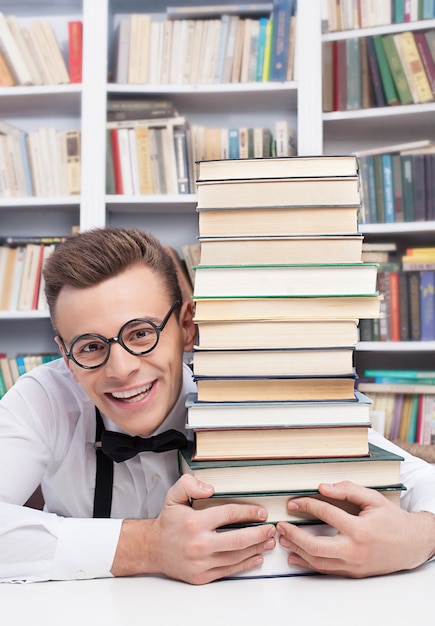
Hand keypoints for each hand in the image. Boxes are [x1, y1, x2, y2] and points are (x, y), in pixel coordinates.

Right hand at [111, 474, 275, 583]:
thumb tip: (210, 488)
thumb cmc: (168, 523)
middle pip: (238, 539)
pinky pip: (228, 570)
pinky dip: (245, 564)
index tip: (261, 512)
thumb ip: (189, 484)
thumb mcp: (173, 496)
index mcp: (194, 522)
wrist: (153, 549)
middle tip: (271, 529)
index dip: (248, 512)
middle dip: (259, 534)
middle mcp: (199, 544)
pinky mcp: (202, 576)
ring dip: (256, 549)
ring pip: (236, 557)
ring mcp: (201, 562)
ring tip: (268, 542)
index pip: (229, 515)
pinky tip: (256, 557)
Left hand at [276, 481, 434, 577]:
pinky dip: (308, 563)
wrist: (412, 545)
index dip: (307, 505)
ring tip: (283, 539)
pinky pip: (326, 570)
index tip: (294, 502)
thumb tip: (322, 487)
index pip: (326, 514)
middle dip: (294, 534)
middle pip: (315, 546)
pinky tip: (296, 556)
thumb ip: (347, 490)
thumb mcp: (373, 499)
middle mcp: (355, 550)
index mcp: (359, 529)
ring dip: (296, 550)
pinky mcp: (353, 573)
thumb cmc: (392, 520)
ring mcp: (353, 564)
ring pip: (318, 561)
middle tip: (280, 525)